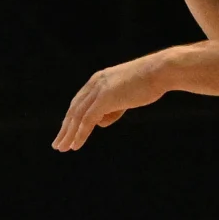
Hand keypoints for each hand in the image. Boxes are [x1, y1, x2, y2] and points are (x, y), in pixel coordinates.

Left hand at [54, 53, 173, 150]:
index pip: (79, 101)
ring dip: (68, 134)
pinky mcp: (105, 98)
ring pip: (77, 116)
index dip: (71, 118)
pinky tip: (75, 146)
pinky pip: (88, 120)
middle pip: (74, 109)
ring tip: (62, 148)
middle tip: (58, 144)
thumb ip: (113, 107)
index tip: (66, 132)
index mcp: (99, 79)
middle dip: (65, 128)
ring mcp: (99, 90)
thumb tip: (101, 122)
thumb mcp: (127, 95)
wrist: (160, 71)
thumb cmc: (149, 82)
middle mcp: (95, 83)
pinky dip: (80, 134)